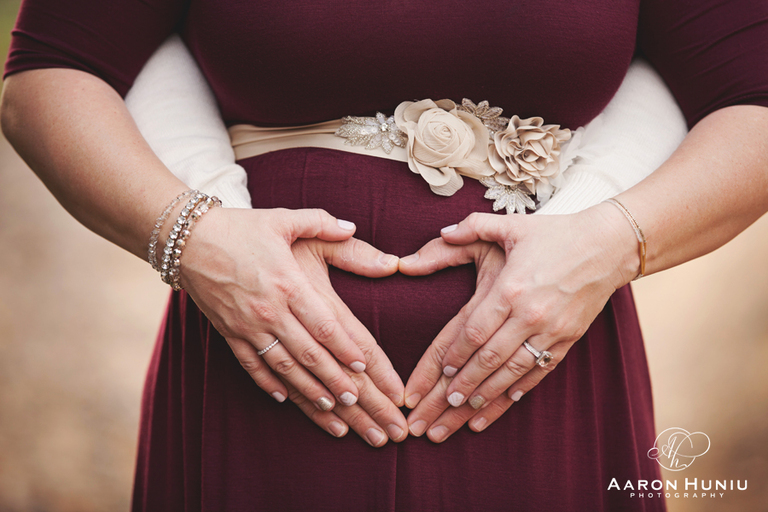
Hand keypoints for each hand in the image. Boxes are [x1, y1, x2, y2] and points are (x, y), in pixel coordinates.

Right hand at [179, 207, 406, 445]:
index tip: (363, 366)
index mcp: (287, 283)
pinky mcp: (228, 333)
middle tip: (355, 399)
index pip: (322, 324)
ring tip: (330, 407)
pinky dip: (268, 384)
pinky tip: (284, 398)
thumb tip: (352, 226)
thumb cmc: (241, 227)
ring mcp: (247, 325)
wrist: (186, 238)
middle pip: (308, 353)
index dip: (344, 347)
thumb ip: (321, 222)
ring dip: (307, 389)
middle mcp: (269, 310)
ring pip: (283, 365)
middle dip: (333, 378)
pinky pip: (251, 365)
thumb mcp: (284, 218)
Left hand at [400, 205, 635, 441]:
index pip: (475, 331)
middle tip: (443, 404)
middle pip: (490, 358)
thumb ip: (472, 226)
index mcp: (512, 288)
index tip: (440, 372)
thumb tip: (441, 233)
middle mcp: (531, 314)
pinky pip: (539, 372)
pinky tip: (502, 404)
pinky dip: (519, 391)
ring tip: (464, 412)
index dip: (455, 355)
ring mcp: (552, 330)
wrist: (607, 246)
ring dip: (487, 395)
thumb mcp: (511, 224)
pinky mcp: (568, 340)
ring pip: (513, 371)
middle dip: (463, 384)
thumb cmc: (555, 234)